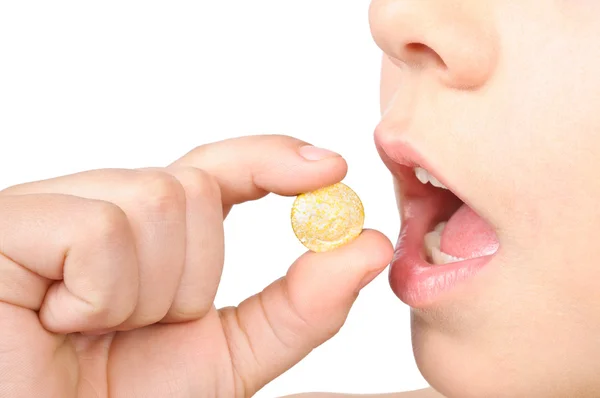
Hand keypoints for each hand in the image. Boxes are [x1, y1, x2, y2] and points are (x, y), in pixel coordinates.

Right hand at [0, 135, 392, 397]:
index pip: (218, 170)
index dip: (271, 160)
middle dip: (189, 277)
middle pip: (191, 190)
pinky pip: (100, 230)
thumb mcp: (230, 356)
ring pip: (154, 201)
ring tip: (92, 329)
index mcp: (151, 233)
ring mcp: (55, 207)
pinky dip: (98, 293)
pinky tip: (57, 318)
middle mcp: (105, 206)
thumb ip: (300, 307)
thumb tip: (368, 245)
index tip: (329, 169)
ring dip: (145, 291)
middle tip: (137, 328)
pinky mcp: (14, 221)